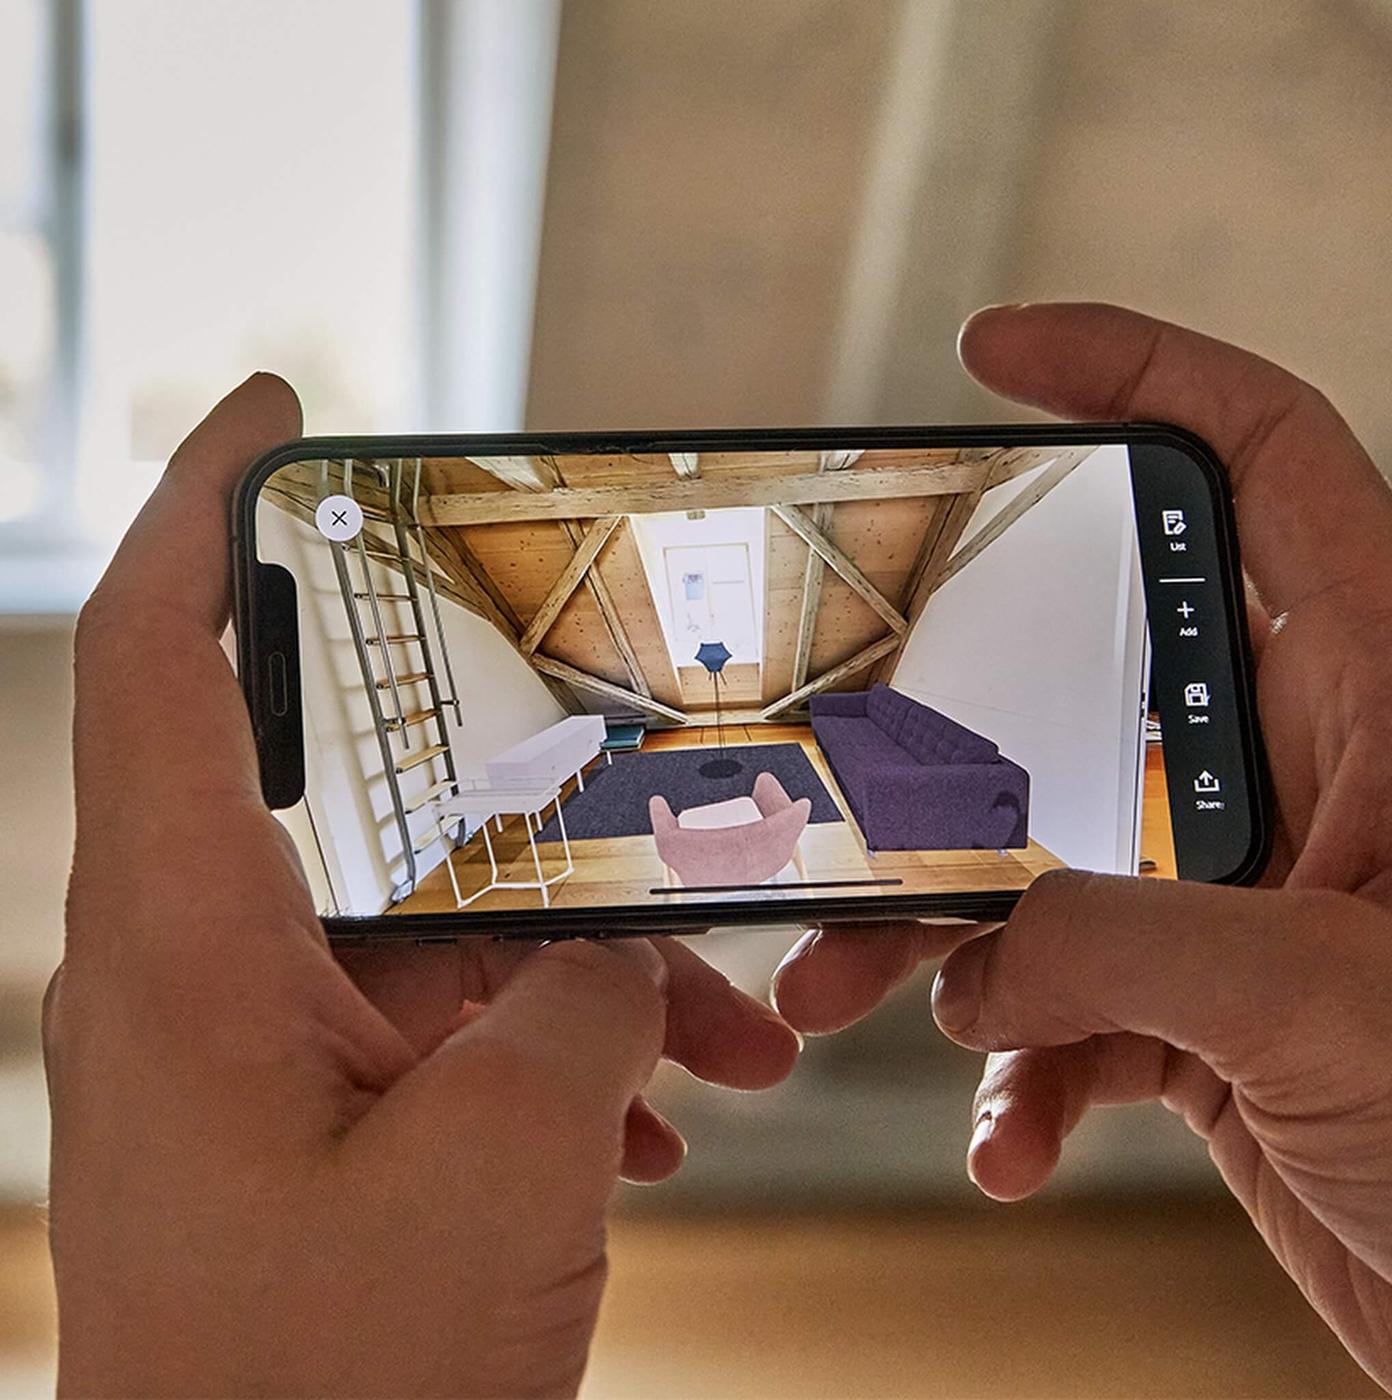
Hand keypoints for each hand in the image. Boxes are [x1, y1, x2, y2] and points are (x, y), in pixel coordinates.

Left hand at [46, 375, 799, 1396]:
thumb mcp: (504, 1169)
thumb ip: (577, 1006)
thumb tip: (611, 956)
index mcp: (187, 956)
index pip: (170, 666)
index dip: (206, 513)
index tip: (268, 410)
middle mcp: (201, 983)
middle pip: (368, 815)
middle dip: (532, 825)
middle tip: (638, 822)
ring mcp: (255, 1059)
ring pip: (434, 938)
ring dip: (581, 974)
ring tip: (725, 1043)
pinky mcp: (308, 1129)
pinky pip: (439, 1033)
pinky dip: (549, 1051)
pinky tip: (656, 1112)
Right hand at [770, 303, 1391, 1388]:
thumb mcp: (1331, 1005)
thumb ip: (1125, 947)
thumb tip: (980, 953)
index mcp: (1386, 704)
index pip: (1266, 463)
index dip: (1139, 374)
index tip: (1003, 352)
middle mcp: (1304, 780)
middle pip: (1093, 674)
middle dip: (952, 724)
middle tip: (851, 744)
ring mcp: (1243, 897)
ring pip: (1048, 858)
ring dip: (944, 936)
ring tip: (858, 993)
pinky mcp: (1205, 1009)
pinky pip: (1067, 1001)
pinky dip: (1016, 1065)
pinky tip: (1008, 1133)